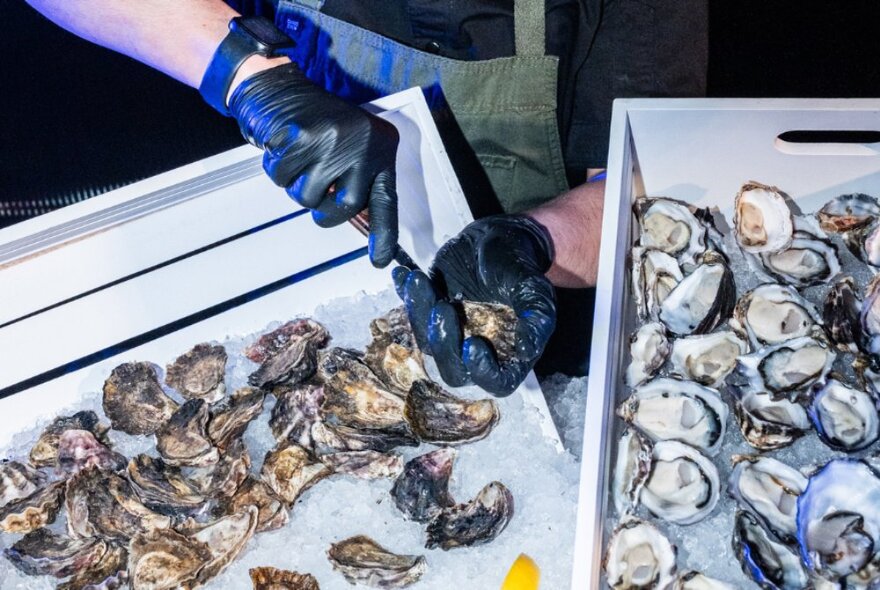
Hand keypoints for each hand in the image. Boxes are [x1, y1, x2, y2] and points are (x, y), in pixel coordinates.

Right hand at [229, 63, 398, 266]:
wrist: (279, 88)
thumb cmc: (316, 125)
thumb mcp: (351, 147)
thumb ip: (358, 181)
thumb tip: (362, 222)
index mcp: (380, 147)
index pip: (386, 200)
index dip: (383, 233)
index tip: (380, 261)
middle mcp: (363, 142)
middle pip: (345, 206)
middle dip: (324, 208)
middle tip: (314, 186)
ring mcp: (334, 139)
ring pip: (309, 197)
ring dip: (296, 186)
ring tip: (299, 159)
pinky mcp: (302, 136)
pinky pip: (283, 178)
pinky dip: (276, 169)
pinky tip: (282, 147)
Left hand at [394, 215, 555, 395]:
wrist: (494, 239)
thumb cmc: (519, 266)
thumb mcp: (533, 288)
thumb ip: (536, 317)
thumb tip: (527, 349)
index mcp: (510, 353)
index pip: (498, 382)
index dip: (483, 372)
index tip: (471, 344)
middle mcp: (478, 351)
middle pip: (455, 370)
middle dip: (443, 343)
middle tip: (442, 308)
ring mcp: (451, 335)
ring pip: (428, 343)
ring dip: (420, 314)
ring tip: (419, 281)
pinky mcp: (430, 315)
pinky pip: (412, 316)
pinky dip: (406, 296)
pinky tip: (403, 275)